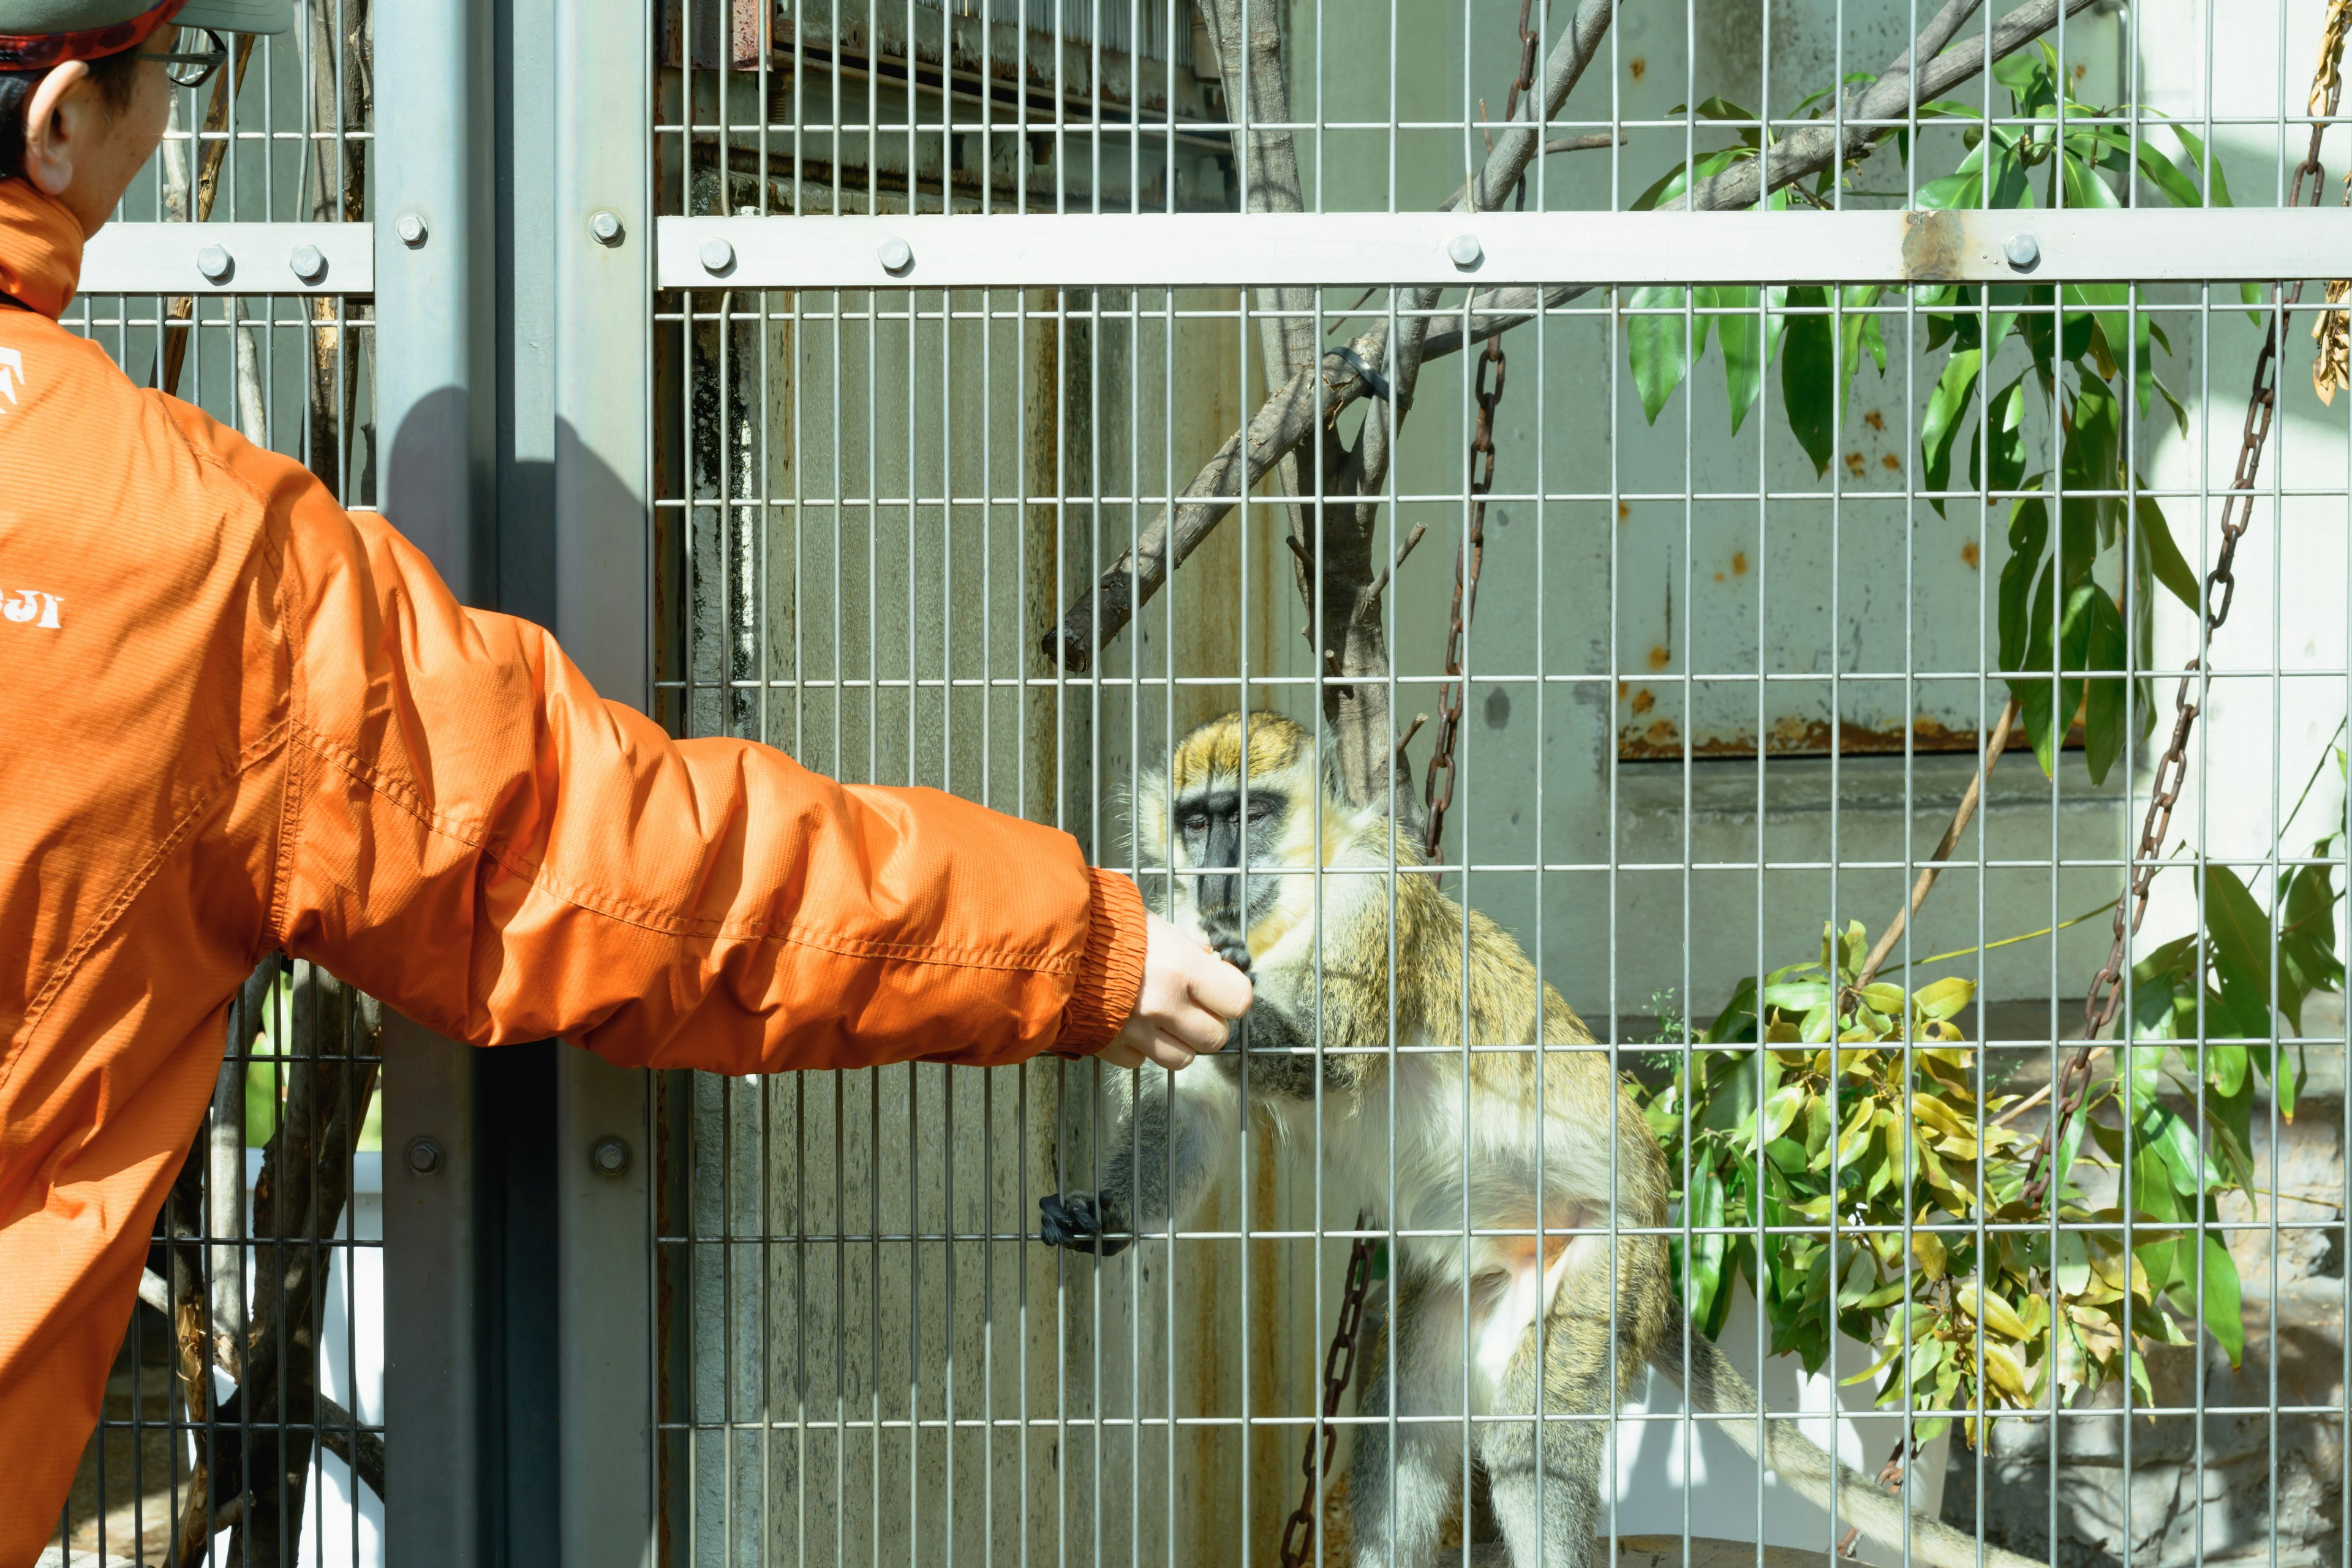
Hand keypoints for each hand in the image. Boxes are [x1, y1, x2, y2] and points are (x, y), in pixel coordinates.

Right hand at [1092, 910, 1252, 1071]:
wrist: (1043, 943)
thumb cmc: (1100, 923)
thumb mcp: (1153, 924)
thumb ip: (1184, 948)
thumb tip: (1209, 961)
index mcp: (1180, 968)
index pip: (1238, 1000)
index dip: (1233, 995)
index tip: (1223, 987)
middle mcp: (1163, 1005)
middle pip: (1215, 1037)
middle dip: (1210, 1023)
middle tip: (1196, 1005)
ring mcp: (1135, 1031)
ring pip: (1182, 1059)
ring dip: (1179, 1042)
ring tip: (1164, 1019)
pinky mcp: (1108, 1047)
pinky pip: (1140, 1061)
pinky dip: (1139, 1048)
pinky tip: (1129, 1024)